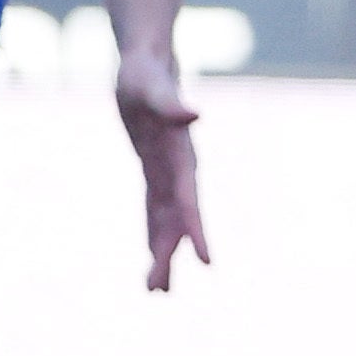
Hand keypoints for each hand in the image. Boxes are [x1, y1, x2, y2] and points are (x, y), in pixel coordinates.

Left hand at [114, 47, 207, 292]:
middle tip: (157, 291)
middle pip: (176, 220)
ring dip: (162, 253)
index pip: (189, 201)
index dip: (196, 230)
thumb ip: (172, 104)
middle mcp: (178, 171)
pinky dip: (154, 231)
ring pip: (166, 221)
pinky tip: (151, 254)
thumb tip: (195, 113)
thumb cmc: (148, 74)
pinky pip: (155, 208)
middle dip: (169, 255)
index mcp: (180, 159)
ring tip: (156, 290)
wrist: (149, 65)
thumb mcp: (152, 87)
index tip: (207, 262)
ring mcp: (167, 172)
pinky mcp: (154, 170)